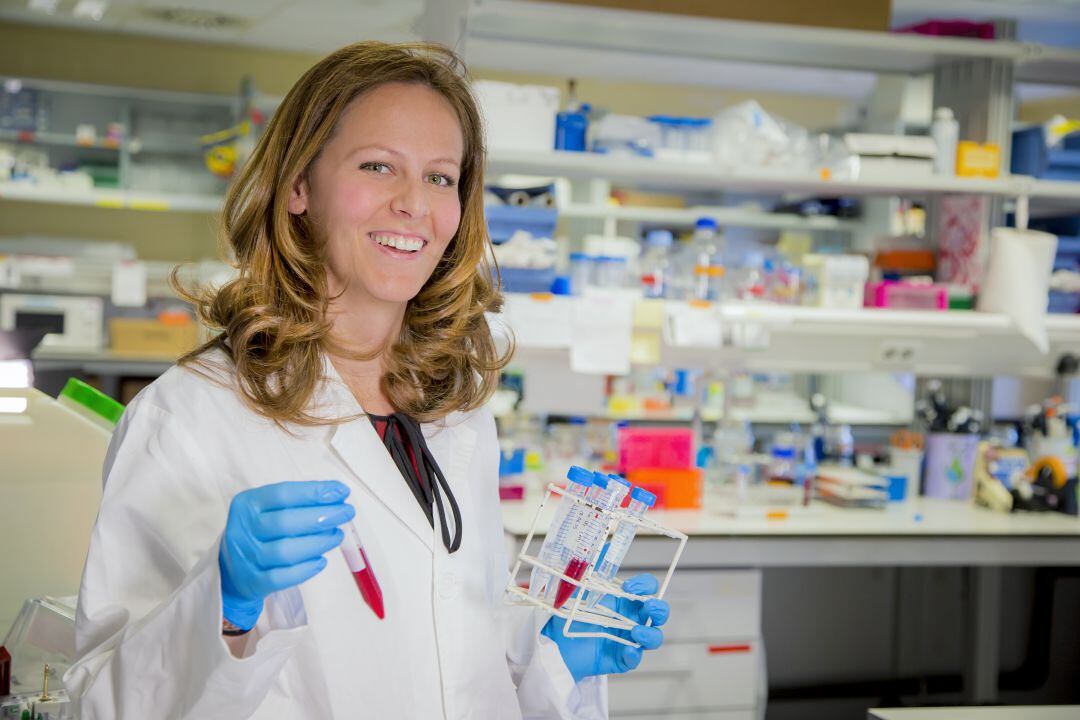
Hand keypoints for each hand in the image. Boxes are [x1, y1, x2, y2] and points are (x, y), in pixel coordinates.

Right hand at [219, 480, 354, 630]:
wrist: (232, 569)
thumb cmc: (260, 531)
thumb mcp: (269, 510)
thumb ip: (298, 502)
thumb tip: (337, 496)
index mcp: (247, 504)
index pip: (282, 494)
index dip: (313, 492)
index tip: (341, 491)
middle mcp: (242, 529)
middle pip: (285, 522)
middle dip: (322, 516)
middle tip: (346, 513)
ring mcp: (245, 557)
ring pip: (285, 551)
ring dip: (318, 542)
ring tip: (337, 535)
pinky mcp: (252, 582)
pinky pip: (282, 577)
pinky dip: (306, 569)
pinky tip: (321, 561)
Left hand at [541, 573, 669, 682]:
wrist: (556, 642)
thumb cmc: (570, 613)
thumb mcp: (578, 586)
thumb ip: (591, 566)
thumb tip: (604, 545)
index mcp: (625, 599)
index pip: (647, 588)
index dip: (645, 584)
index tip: (628, 587)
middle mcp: (631, 618)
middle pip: (659, 612)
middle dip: (659, 609)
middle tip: (649, 607)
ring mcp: (628, 639)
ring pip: (654, 638)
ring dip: (650, 634)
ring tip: (635, 632)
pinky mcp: (621, 658)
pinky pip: (635, 659)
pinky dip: (634, 655)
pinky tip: (627, 651)